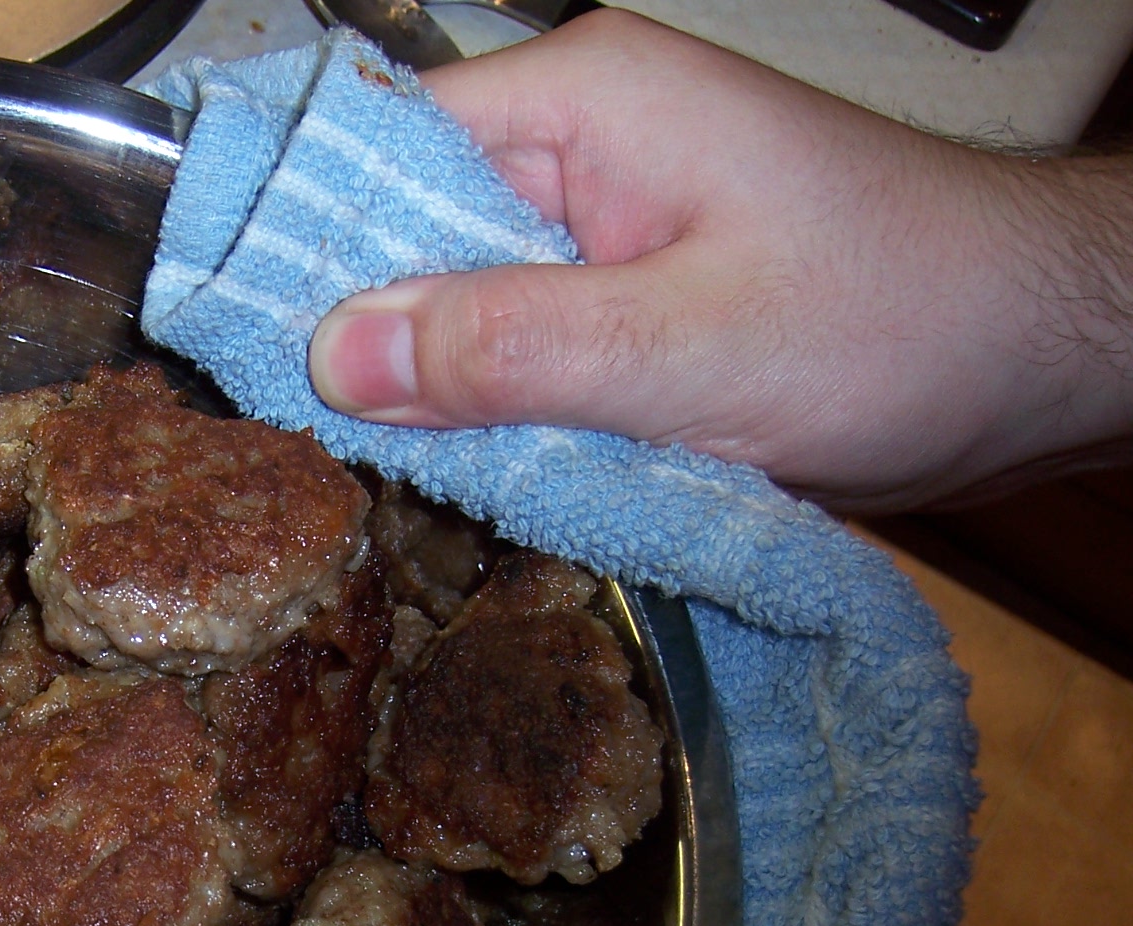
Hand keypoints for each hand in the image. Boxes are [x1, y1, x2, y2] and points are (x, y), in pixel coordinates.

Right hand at [307, 10, 1132, 509]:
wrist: (1041, 356)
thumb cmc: (898, 321)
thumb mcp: (686, 348)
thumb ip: (506, 350)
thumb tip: (330, 354)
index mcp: (583, 103)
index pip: (377, 148)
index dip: (297, 245)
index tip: (231, 354)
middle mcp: (580, 147)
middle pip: (404, 233)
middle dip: (366, 341)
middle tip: (308, 447)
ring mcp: (604, 225)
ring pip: (460, 307)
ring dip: (437, 395)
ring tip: (392, 476)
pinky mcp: (630, 299)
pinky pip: (521, 354)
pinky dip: (500, 418)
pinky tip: (479, 477)